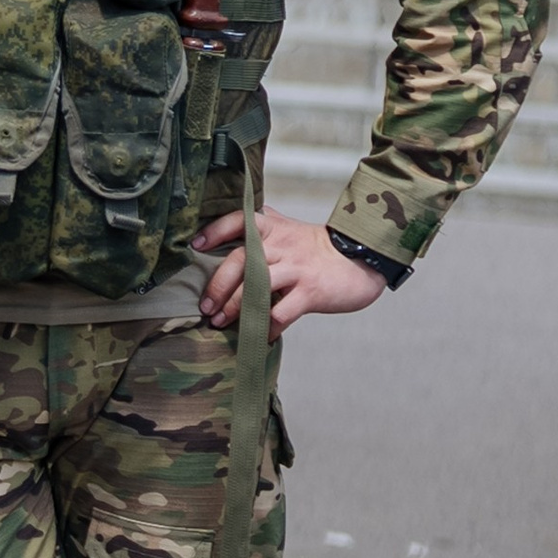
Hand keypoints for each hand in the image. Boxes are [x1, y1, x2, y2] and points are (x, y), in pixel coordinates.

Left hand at [195, 201, 391, 334]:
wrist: (362, 260)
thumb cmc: (319, 248)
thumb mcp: (291, 229)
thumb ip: (266, 226)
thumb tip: (236, 223)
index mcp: (274, 228)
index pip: (238, 221)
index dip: (214, 231)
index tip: (195, 246)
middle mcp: (282, 245)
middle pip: (240, 260)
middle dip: (218, 285)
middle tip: (205, 306)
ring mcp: (296, 269)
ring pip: (256, 287)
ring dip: (234, 308)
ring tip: (220, 322)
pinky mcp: (309, 292)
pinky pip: (280, 313)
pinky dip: (265, 328)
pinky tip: (258, 336)